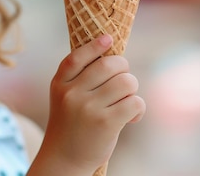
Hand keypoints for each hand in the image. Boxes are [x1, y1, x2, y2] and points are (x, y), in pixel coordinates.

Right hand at [34, 35, 145, 174]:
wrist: (63, 160)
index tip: (108, 39)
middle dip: (124, 70)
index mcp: (60, 84)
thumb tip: (112, 55)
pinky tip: (131, 118)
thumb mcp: (64, 98)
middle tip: (123, 84)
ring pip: (127, 82)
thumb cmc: (70, 126)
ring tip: (126, 103)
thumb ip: (79, 78)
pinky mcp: (106, 123)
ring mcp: (88, 107)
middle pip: (110, 65)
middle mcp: (72, 93)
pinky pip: (135, 102)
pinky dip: (139, 109)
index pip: (78, 56)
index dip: (95, 45)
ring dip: (132, 91)